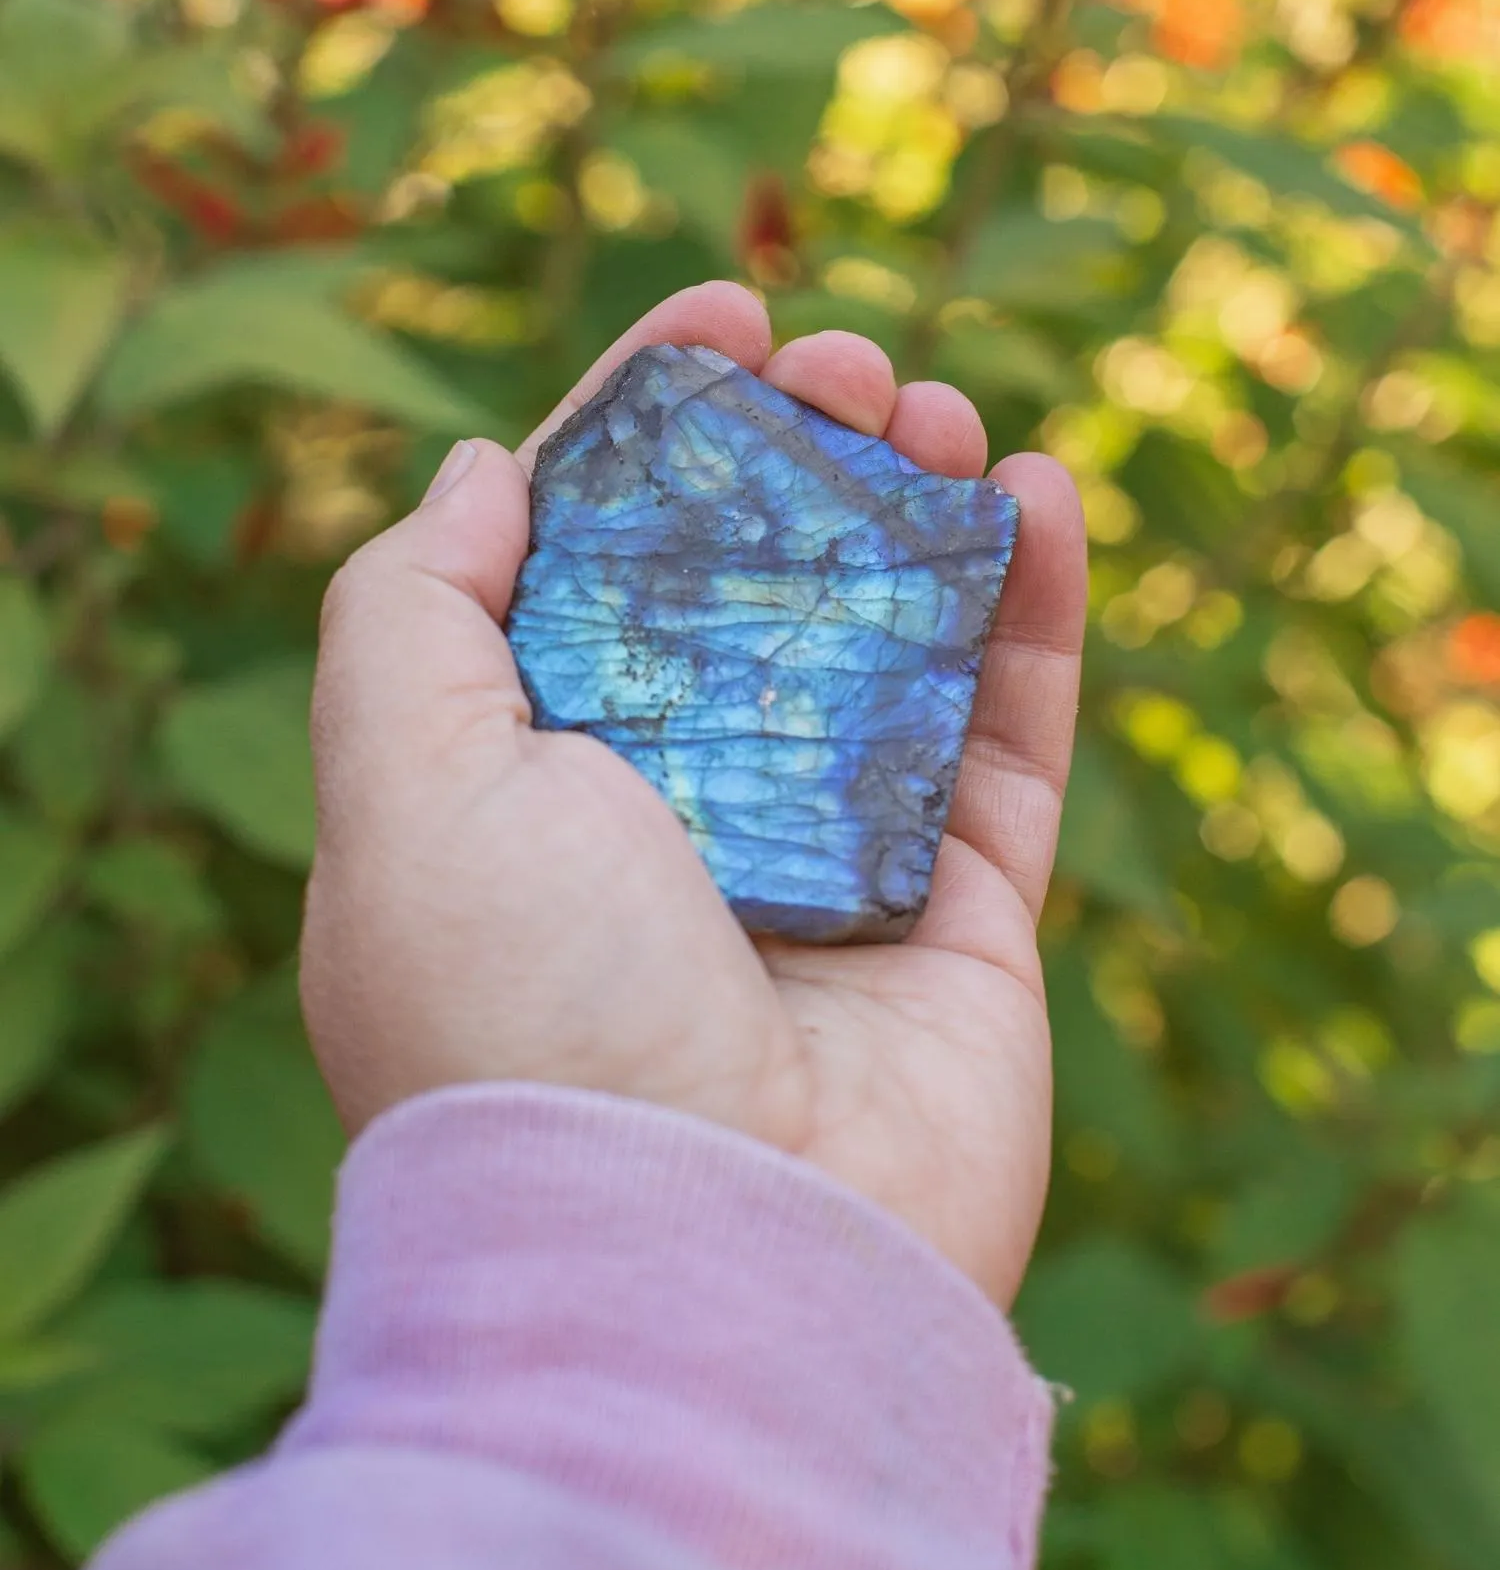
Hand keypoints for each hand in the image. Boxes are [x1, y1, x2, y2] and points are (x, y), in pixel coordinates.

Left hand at [302, 283, 1085, 1305]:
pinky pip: (1013, 742)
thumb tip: (487, 468)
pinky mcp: (963, 918)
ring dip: (923, 503)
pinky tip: (1038, 499)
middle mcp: (677, 813)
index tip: (728, 306)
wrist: (707, 1264)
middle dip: (803, 448)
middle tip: (850, 366)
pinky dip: (1036, 614)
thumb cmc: (526, 1014)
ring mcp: (828, 862)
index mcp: (531, 776)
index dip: (655, 415)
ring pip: (891, 641)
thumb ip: (408, 603)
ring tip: (942, 412)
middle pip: (755, 578)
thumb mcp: (396, 781)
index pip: (592, 549)